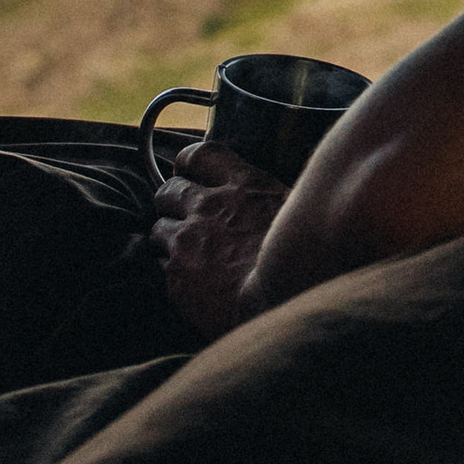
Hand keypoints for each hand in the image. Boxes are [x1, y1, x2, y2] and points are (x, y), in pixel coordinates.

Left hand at [148, 139, 289, 340]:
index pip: (200, 156)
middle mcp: (209, 207)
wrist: (284, 307)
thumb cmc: (304, 265)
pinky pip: (162, 266)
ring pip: (159, 229)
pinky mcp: (175, 276)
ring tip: (192, 256)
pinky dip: (175, 271)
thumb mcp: (297, 216)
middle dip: (172, 202)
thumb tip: (265, 199)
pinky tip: (195, 283)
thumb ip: (270, 200)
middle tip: (185, 218)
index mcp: (244, 187)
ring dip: (171, 238)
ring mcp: (187, 241)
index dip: (188, 164)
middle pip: (168, 190)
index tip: (188, 173)